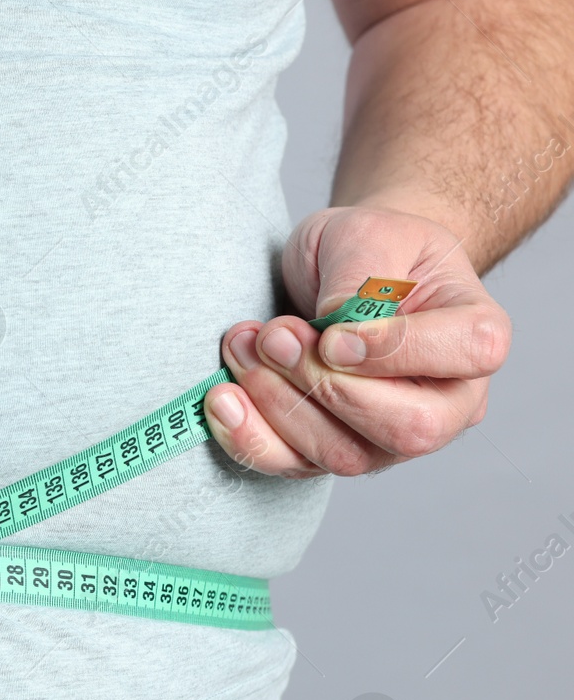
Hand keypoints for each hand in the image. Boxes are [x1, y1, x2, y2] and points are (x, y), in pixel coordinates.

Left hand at [202, 205, 509, 476]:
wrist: (342, 272)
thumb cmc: (369, 250)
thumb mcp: (368, 232)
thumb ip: (360, 273)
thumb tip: (331, 326)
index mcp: (476, 336)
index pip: (467, 354)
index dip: (393, 350)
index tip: (331, 332)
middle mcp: (448, 401)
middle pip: (408, 427)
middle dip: (324, 385)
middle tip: (274, 336)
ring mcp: (393, 437)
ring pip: (344, 454)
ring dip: (278, 403)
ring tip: (243, 347)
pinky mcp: (338, 451)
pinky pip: (296, 467)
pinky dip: (251, 438)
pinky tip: (223, 399)